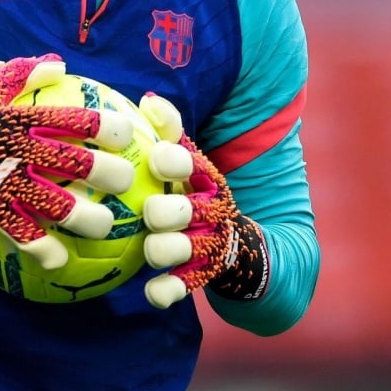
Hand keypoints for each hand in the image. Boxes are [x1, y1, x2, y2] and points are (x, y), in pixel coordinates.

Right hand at [0, 55, 134, 269]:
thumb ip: (25, 72)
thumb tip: (60, 63)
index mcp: (24, 118)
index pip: (76, 119)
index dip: (109, 129)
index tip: (130, 137)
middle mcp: (21, 149)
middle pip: (78, 163)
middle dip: (111, 176)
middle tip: (128, 184)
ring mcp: (6, 181)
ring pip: (57, 204)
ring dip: (87, 218)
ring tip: (105, 226)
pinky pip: (20, 234)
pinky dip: (43, 250)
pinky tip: (60, 261)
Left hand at [138, 94, 271, 308]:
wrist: (242, 247)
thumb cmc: (195, 194)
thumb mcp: (190, 164)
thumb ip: (170, 132)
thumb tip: (148, 99)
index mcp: (204, 177)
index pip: (189, 163)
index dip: (173, 160)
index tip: (157, 160)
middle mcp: (209, 209)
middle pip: (185, 209)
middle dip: (166, 211)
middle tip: (151, 212)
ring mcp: (208, 243)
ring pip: (181, 248)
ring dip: (163, 249)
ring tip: (153, 249)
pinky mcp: (204, 273)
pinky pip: (183, 285)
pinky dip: (167, 290)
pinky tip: (153, 292)